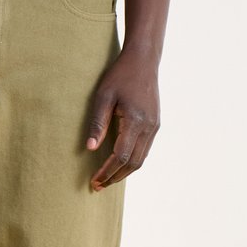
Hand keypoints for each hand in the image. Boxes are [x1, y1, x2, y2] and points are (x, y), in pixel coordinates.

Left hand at [85, 49, 159, 190]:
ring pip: (141, 159)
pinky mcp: (155, 124)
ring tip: (107, 179)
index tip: (94, 181)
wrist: (143, 60)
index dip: (107, 171)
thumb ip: (97, 123)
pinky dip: (132, 161)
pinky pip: (145, 150)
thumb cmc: (120, 75)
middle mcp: (149, 127)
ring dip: (124, 172)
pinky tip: (119, 164)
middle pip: (133, 163)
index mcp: (136, 121)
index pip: (121, 156)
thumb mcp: (103, 96)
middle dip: (115, 176)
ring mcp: (155, 126)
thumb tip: (90, 149)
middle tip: (98, 186)